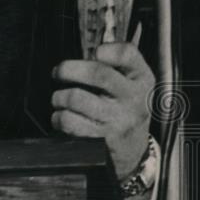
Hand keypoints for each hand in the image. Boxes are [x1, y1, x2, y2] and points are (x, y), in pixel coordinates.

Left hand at [50, 42, 154, 180]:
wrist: (134, 149)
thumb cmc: (125, 108)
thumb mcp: (131, 84)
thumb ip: (113, 65)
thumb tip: (84, 50)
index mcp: (141, 78)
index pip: (128, 54)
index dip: (106, 49)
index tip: (94, 52)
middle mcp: (134, 97)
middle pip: (97, 73)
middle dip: (68, 69)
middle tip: (58, 72)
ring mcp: (119, 118)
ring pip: (77, 98)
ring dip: (59, 97)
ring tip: (58, 98)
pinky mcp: (104, 137)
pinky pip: (71, 122)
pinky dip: (58, 118)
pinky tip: (61, 116)